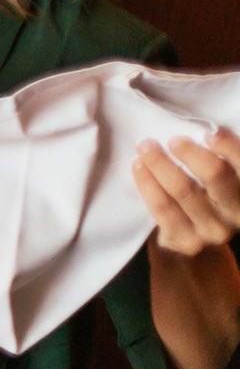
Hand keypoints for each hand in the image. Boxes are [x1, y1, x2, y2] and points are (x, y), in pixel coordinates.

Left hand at [135, 129, 239, 256]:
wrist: (191, 242)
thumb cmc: (205, 199)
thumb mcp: (218, 182)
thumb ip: (217, 160)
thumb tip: (197, 126)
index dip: (229, 147)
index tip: (209, 132)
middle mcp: (236, 214)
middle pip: (215, 176)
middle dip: (191, 154)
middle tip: (171, 139)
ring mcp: (212, 230)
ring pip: (183, 190)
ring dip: (161, 164)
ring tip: (145, 147)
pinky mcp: (186, 241)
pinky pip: (162, 208)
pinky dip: (147, 183)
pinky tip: (138, 167)